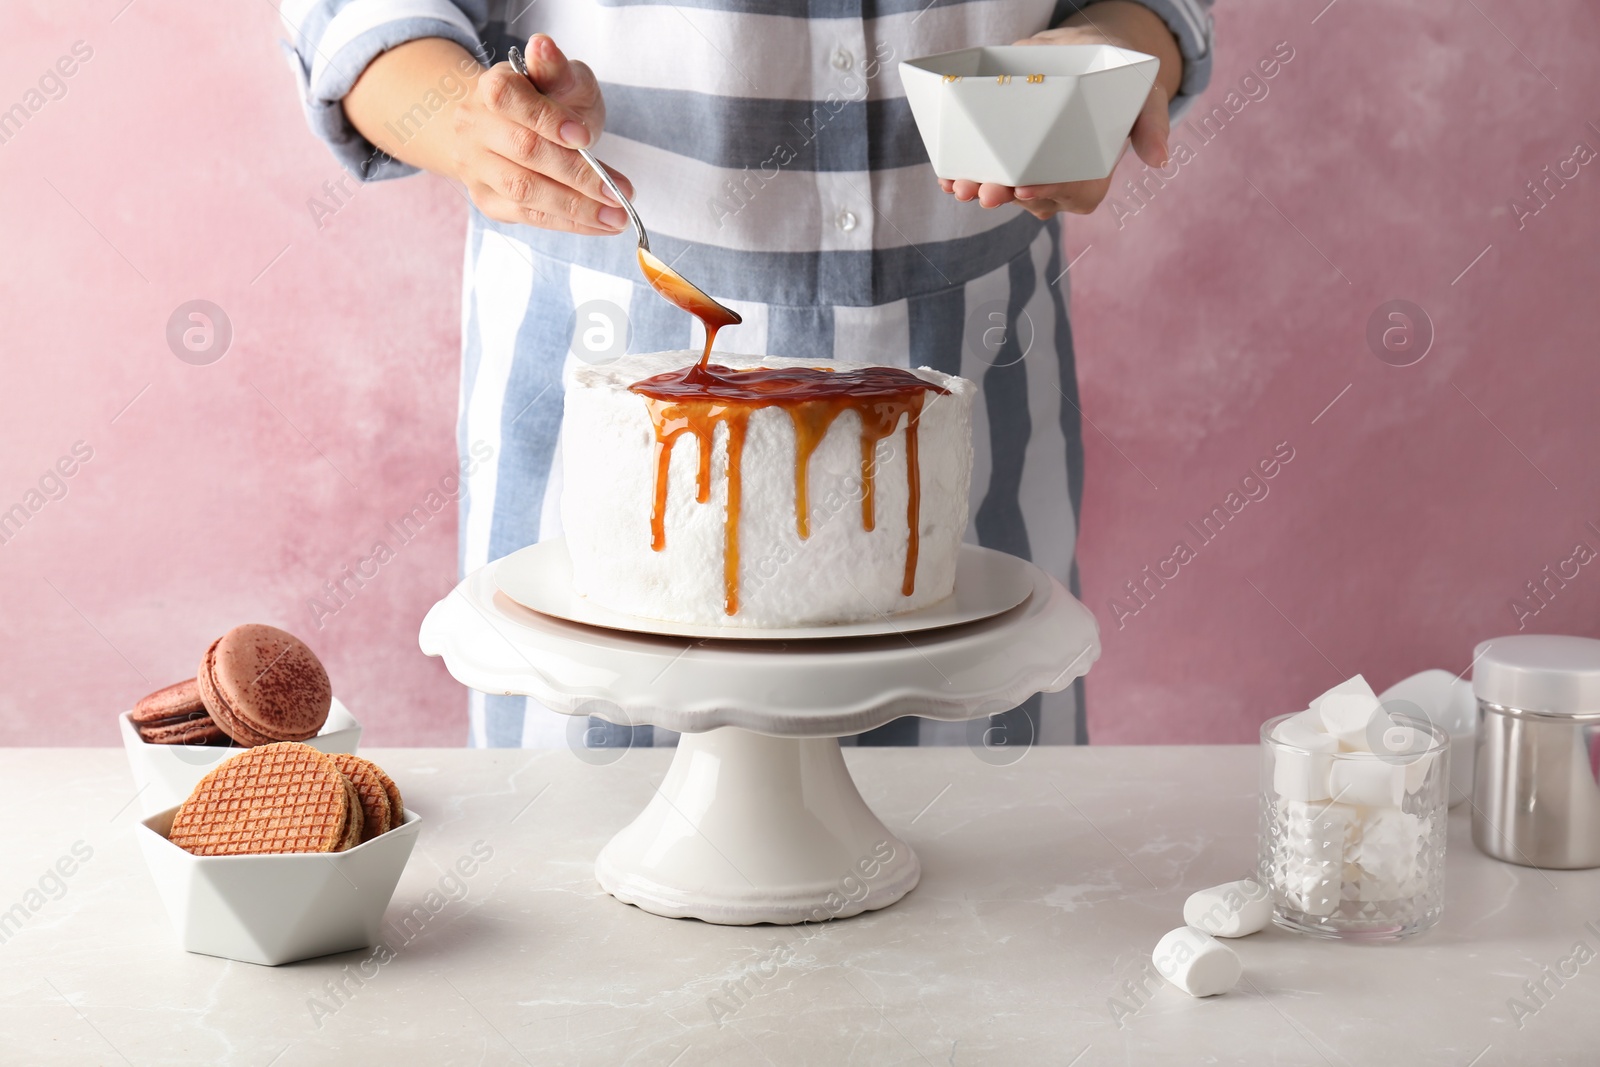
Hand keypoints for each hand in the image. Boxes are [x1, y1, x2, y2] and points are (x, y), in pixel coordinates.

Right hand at [451, 34, 632, 233]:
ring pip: (524, 192)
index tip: (585, 136)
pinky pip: (528, 216)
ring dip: (576, 208)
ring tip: (616, 217)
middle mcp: (476, 128)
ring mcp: (477, 167)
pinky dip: (567, 222)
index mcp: (490, 88)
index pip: (510, 101)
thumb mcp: (557, 77)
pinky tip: (598, 223)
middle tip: (619, 191)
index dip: (547, 120)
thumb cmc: (542, 100)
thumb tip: (543, 46)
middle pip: (524, 153)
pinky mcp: (488, 200)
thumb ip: (555, 68)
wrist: (505, 127)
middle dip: (577, 175)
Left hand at [938, 2, 1180, 218]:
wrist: (1089, 52)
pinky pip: (987, 174)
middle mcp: (1063, 178)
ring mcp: (1034, 171)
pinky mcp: (1009, 158)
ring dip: (981, 189)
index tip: (1026, 188)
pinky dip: (965, 175)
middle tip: (985, 192)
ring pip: (1007, 191)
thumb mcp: (1145, 91)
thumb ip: (1152, 121)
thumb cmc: (1117, 74)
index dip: (1051, 193)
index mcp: (1095, 170)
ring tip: (961, 184)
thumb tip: (1160, 158)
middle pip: (1033, 197)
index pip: (1076, 193)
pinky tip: (947, 174)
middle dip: (1006, 195)